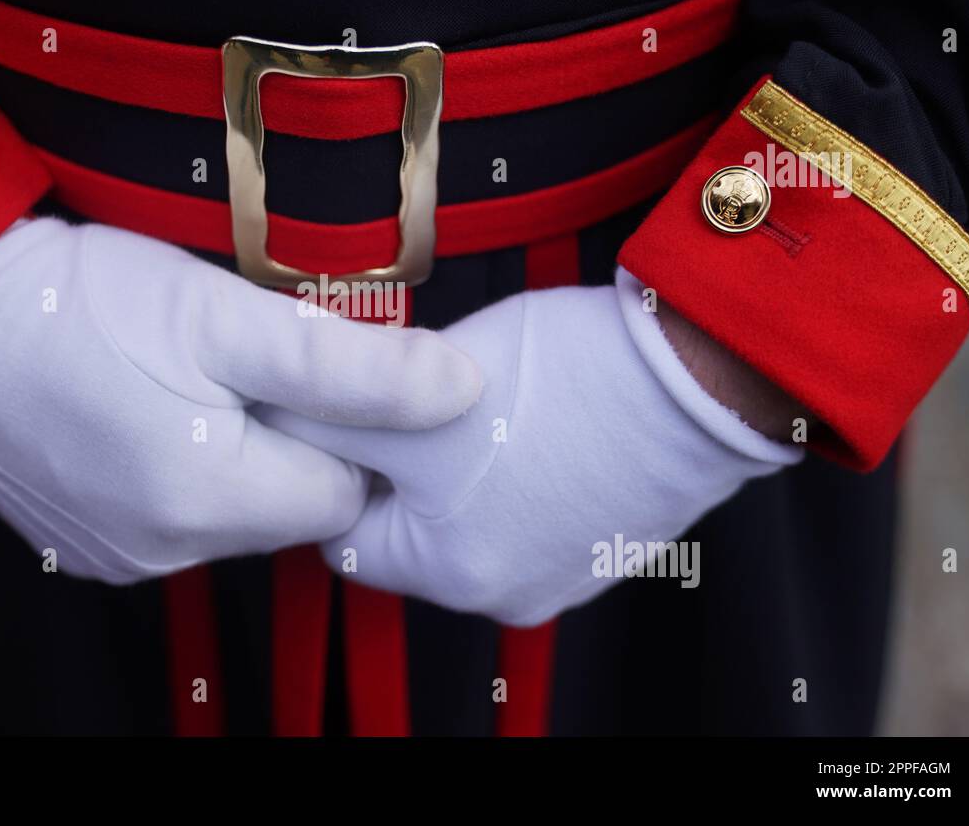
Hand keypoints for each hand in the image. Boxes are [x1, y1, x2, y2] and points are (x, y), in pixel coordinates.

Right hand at [0, 217, 481, 582]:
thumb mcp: (230, 317)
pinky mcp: (89, 545)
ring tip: (185, 376)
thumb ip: (354, 366)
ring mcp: (122, 556)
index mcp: (213, 500)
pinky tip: (146, 408)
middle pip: (289, 506)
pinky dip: (181, 468)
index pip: (345, 493)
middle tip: (241, 359)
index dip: (342, 427)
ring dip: (233, 452)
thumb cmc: (85, 302)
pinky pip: (176, 518)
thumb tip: (461, 391)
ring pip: (233, 512)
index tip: (305, 367)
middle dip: (289, 437)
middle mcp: (169, 551)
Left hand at [260, 267, 801, 625]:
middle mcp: (507, 595)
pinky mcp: (609, 539)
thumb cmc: (556, 386)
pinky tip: (540, 417)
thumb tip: (273, 426)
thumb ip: (324, 421)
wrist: (695, 373)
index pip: (348, 537)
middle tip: (420, 401)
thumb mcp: (406, 398)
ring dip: (464, 464)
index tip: (352, 421)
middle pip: (413, 530)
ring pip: (474, 514)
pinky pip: (533, 508)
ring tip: (489, 401)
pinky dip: (522, 470)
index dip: (340, 470)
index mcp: (450, 576)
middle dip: (406, 466)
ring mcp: (566, 572)